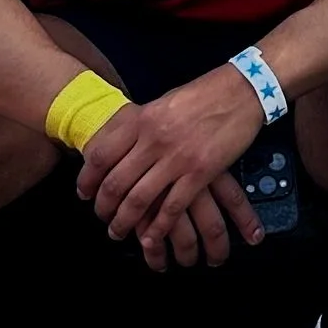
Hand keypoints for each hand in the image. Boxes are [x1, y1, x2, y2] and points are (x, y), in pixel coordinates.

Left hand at [77, 68, 267, 266]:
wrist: (242, 90)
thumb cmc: (204, 94)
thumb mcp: (163, 104)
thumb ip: (142, 126)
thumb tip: (124, 147)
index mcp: (142, 120)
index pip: (101, 156)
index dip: (87, 180)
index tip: (84, 194)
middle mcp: (154, 140)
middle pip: (115, 183)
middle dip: (104, 208)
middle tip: (103, 218)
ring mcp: (177, 158)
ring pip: (139, 199)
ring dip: (125, 222)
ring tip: (119, 231)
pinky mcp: (200, 173)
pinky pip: (172, 208)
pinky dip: (158, 227)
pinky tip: (150, 237)